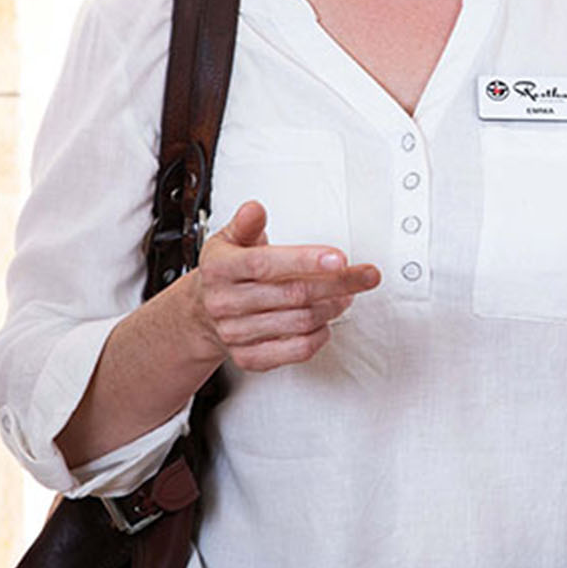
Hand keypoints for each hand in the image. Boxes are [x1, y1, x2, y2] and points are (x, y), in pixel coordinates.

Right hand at [178, 200, 379, 372]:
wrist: (200, 313)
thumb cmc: (225, 271)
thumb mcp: (228, 240)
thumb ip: (246, 224)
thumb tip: (255, 209)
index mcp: (221, 268)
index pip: (265, 264)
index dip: (305, 260)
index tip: (339, 258)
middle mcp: (225, 302)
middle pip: (292, 294)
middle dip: (337, 284)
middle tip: (366, 275)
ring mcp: (235, 332)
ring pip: (299, 322)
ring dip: (332, 308)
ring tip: (347, 294)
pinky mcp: (248, 358)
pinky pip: (295, 351)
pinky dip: (319, 336)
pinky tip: (326, 321)